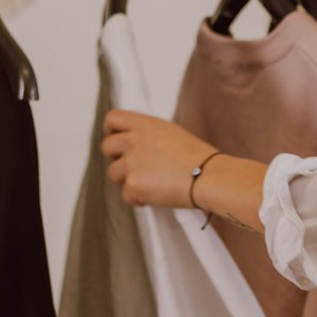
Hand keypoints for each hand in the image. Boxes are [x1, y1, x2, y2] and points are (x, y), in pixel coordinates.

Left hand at [101, 109, 218, 209]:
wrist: (209, 177)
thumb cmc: (198, 157)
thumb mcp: (172, 133)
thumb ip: (148, 135)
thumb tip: (136, 144)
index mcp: (145, 125)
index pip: (112, 119)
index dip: (111, 130)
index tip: (116, 138)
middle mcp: (134, 140)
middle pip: (107, 146)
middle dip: (116, 157)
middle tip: (133, 166)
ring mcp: (131, 163)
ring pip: (114, 173)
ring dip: (128, 179)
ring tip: (151, 182)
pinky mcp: (133, 185)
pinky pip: (126, 195)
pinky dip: (138, 198)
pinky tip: (157, 194)